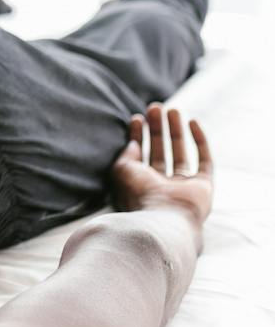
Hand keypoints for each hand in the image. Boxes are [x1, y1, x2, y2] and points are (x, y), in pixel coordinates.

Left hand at [110, 100, 213, 230]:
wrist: (164, 220)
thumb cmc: (139, 197)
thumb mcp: (122, 170)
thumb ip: (127, 153)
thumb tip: (132, 142)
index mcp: (140, 187)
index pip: (139, 156)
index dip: (138, 136)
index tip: (136, 118)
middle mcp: (162, 188)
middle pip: (160, 152)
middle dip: (157, 129)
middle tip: (155, 107)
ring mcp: (184, 188)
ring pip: (181, 153)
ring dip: (176, 131)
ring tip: (172, 109)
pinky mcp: (204, 187)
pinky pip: (205, 160)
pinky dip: (200, 141)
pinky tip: (193, 122)